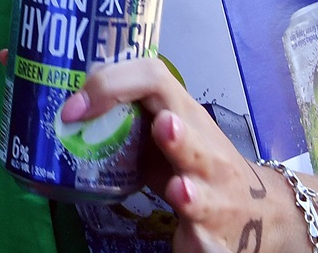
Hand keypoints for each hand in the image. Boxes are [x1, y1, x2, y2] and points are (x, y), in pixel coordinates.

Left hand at [62, 61, 296, 252]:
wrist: (255, 212)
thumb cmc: (192, 164)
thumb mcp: (163, 134)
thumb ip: (125, 116)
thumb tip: (63, 105)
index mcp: (183, 116)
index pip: (155, 80)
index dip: (114, 85)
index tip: (75, 109)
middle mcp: (205, 153)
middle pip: (196, 143)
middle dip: (179, 137)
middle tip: (163, 127)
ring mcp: (216, 197)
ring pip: (206, 195)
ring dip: (192, 193)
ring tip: (180, 189)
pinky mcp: (215, 236)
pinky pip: (206, 240)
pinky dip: (197, 242)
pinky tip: (190, 243)